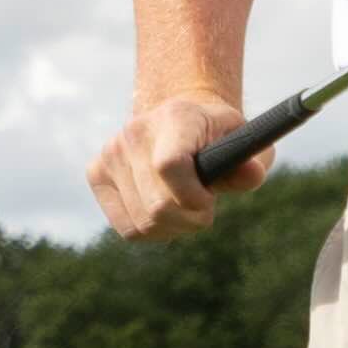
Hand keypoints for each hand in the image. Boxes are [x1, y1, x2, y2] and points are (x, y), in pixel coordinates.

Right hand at [86, 92, 261, 241]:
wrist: (179, 121)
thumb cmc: (218, 137)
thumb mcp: (243, 145)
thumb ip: (251, 163)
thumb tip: (251, 175)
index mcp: (176, 116)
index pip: (170, 166)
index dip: (192, 197)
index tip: (210, 202)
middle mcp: (135, 131)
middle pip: (158, 204)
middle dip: (190, 219)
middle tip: (205, 207)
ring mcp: (111, 153)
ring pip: (143, 222)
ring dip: (173, 228)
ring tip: (185, 209)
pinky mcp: (96, 173)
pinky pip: (127, 227)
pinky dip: (151, 231)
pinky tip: (164, 213)